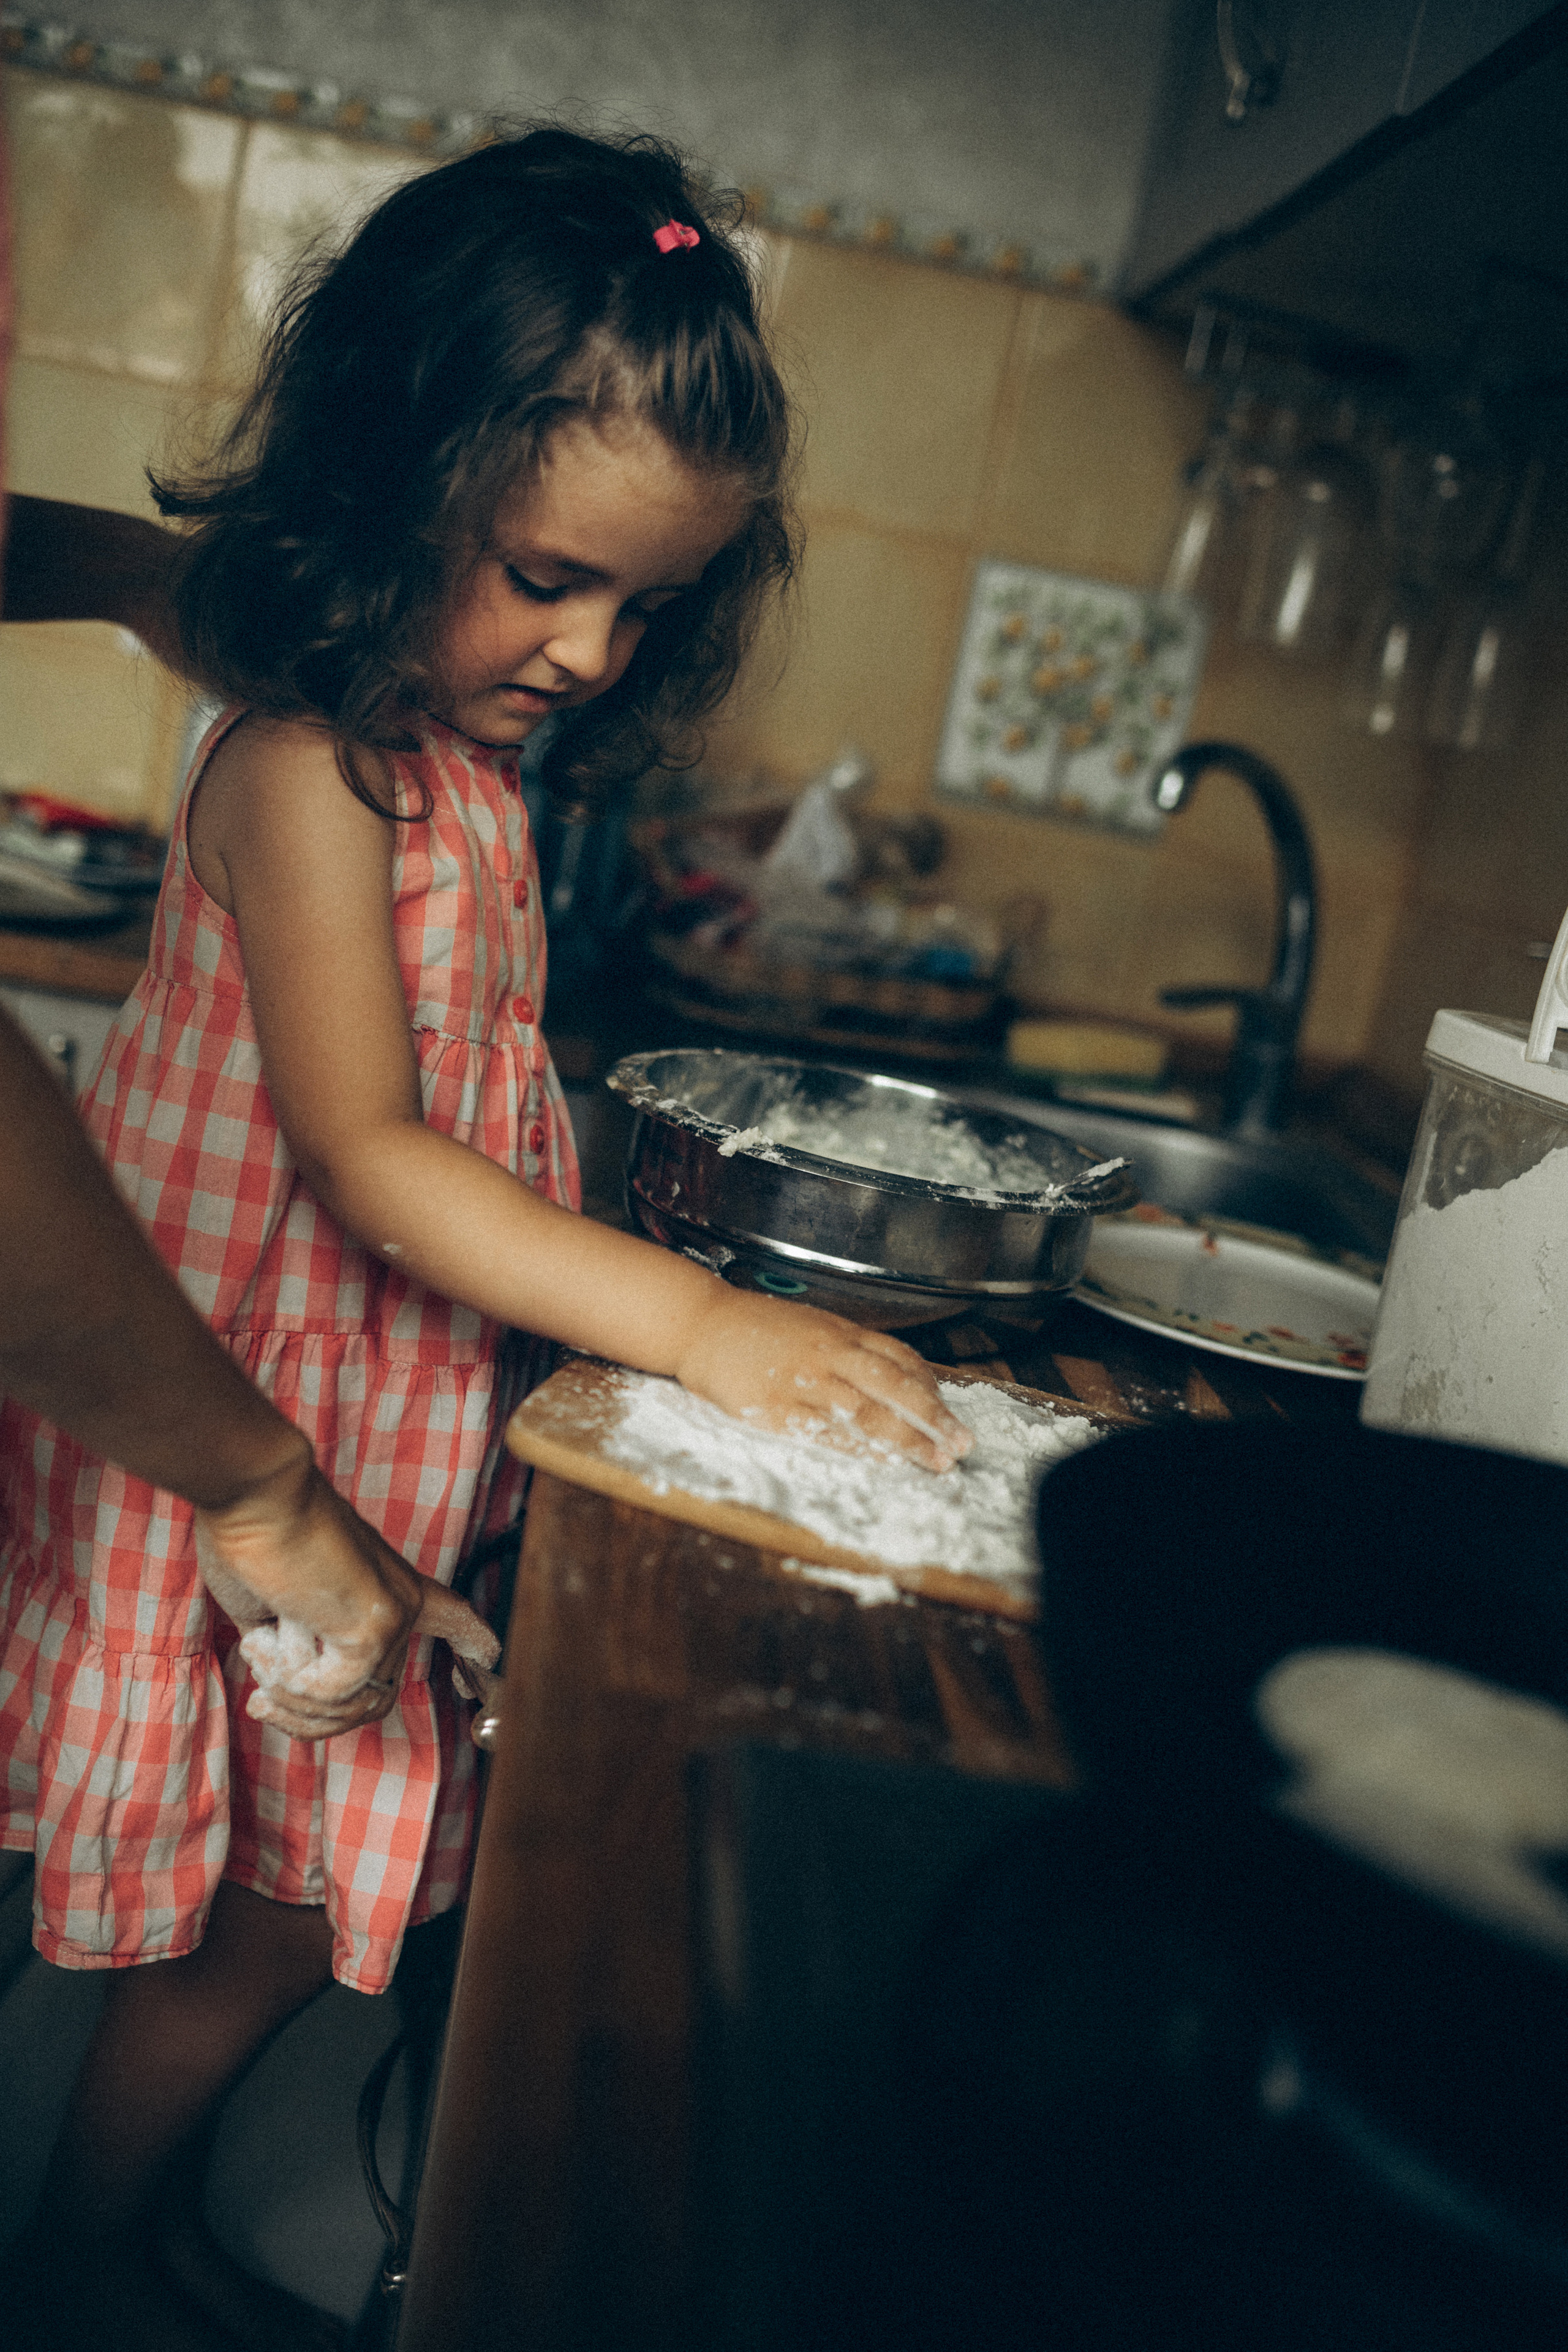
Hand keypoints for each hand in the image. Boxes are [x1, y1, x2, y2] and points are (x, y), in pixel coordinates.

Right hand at [194, 1450, 499, 1739]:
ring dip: (290, 1694)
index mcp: (386, 1585)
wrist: (253, 1493)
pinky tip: (270, 1637)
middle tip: (258, 1696)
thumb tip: (292, 1693)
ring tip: (261, 1647)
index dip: (472, 1639)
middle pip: (372, 1700)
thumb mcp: (277, 1607)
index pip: (451, 1616)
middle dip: (306, 1712)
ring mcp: (394, 1615)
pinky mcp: (375, 1628)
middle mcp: (403, 1600)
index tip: (492, 1655)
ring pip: (349, 1706)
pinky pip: (332, 1695)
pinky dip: (290, 1680)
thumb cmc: (253, 1539)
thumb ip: (301, 1645)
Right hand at [672, 1290, 972, 1471]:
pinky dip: (856, 1448)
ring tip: (934, 1461)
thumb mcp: (809, 1326)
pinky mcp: (775, 1407)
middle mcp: (829, 1353)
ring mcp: (803, 1379)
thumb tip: (887, 1373)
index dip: (931, 1389)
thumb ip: (846, 1348)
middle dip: (933, 1417)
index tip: (949, 1414)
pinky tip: (879, 1462)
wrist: (699, 1322)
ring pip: (866, 1410)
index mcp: (840, 1332)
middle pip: (894, 1385)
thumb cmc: (752, 1327)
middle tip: (961, 1444)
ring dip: (906, 1438)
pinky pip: (823, 1431)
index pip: (900, 1359)